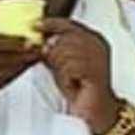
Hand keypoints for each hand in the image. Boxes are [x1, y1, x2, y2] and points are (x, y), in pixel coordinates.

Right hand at [0, 1, 40, 111]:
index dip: (15, 41)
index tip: (30, 37)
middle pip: (6, 57)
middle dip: (26, 52)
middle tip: (41, 45)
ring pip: (9, 70)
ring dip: (25, 63)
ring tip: (38, 54)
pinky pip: (6, 81)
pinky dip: (18, 73)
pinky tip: (26, 66)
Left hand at [38, 19, 117, 134]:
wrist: (96, 111)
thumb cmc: (81, 87)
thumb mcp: (63, 64)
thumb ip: (54, 51)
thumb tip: (41, 42)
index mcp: (94, 39)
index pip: (69, 23)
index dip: (51, 24)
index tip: (36, 26)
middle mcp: (99, 45)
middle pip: (64, 38)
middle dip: (55, 54)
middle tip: (59, 69)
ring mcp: (99, 57)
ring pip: (64, 53)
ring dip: (61, 69)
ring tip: (69, 79)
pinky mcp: (96, 71)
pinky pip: (69, 68)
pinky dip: (66, 78)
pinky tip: (73, 84)